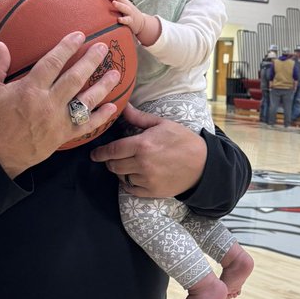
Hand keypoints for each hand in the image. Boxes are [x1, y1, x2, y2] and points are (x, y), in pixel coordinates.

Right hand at [0, 35, 119, 177]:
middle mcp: (48, 103)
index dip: (67, 48)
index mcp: (30, 90)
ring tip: (115, 73)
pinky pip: (86, 126)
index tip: (80, 35)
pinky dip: (101, 117)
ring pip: (86, 100)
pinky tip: (112, 107)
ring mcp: (59, 120)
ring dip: (103, 86)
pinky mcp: (64, 135)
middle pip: (75, 78)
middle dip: (91, 61)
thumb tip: (2, 45)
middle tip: (103, 48)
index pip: (53, 63)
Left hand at [90, 102, 206, 196]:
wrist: (204, 165)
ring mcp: (146, 179)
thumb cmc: (184, 141)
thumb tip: (123, 107)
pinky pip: (131, 190)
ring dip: (121, 172)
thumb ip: (139, 118)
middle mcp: (142, 164)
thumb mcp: (162, 124)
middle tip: (113, 158)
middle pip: (114, 166)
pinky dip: (129, 184)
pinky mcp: (152, 191)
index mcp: (142, 145)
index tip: (95, 154)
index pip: (112, 150)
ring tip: (129, 165)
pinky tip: (136, 176)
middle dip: (110, 162)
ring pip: (122, 178)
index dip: (100, 153)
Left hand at [97, 0, 161, 45]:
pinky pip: (127, 20)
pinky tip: (119, 19)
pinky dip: (123, 20)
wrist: (142, 23)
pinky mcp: (131, 21)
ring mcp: (129, 13)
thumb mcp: (123, 3)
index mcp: (122, 1)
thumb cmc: (129, 12)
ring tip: (113, 2)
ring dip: (119, 5)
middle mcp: (126, 5)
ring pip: (124, 8)